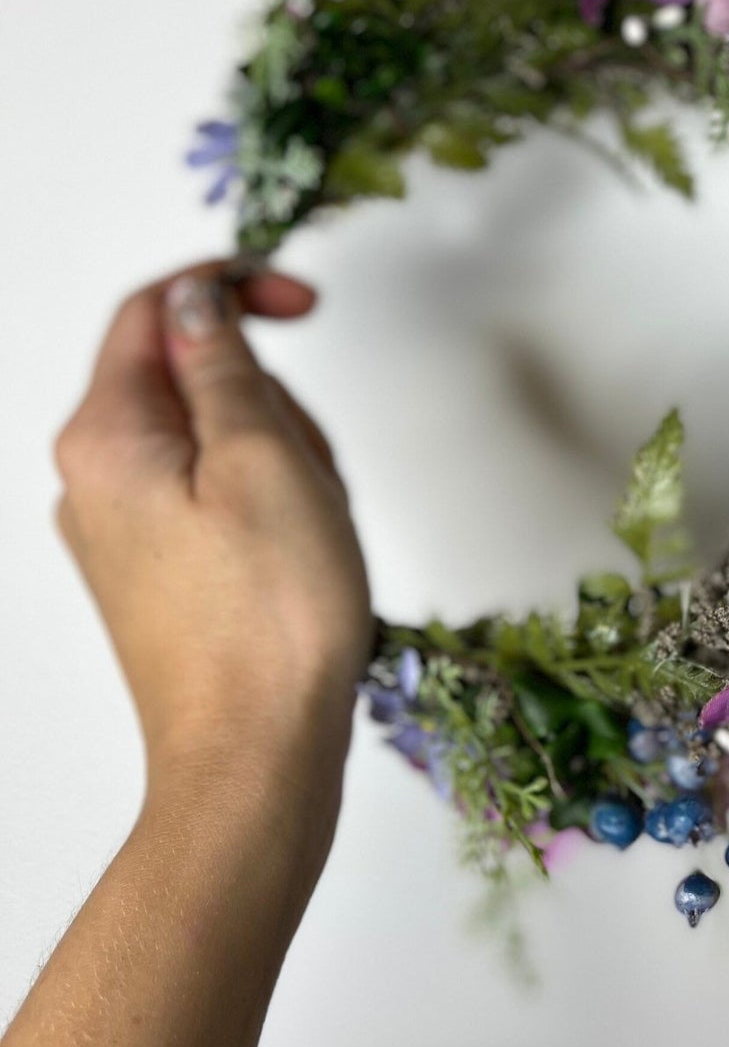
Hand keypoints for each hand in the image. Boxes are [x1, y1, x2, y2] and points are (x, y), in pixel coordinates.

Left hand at [53, 259, 372, 813]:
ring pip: (216, 439)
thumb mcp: (263, 457)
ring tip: (315, 525)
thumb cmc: (269, 618)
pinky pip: (219, 495)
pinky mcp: (157, 573)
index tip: (304, 298)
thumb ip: (223, 364)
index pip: (154, 311)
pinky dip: (272, 500)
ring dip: (283, 455)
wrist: (255, 759)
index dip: (232, 287)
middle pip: (192, 378)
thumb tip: (198, 300)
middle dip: (271, 399)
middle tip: (315, 463)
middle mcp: (94, 480)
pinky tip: (304, 552)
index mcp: (106, 438)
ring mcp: (123, 532)